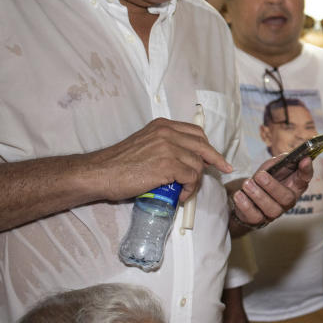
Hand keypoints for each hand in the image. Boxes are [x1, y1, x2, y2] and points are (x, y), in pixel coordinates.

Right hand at [88, 117, 233, 202]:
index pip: (196, 133)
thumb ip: (166, 147)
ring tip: (183, 191)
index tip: (217, 158)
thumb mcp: (145, 145)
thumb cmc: (119, 164)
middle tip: (223, 169)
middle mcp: (167, 133)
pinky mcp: (168, 165)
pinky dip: (189, 189)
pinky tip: (180, 195)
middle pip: (203, 145)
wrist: (99, 173)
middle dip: (216, 159)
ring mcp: (168, 148)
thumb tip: (187, 160)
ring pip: (198, 165)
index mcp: (162, 126)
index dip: (208, 147)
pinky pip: (192, 178)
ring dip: (195, 181)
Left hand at [229, 155, 312, 227]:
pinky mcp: (258, 219)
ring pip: (271, 208)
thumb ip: (281, 161)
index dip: (306, 170)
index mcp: (294, 186)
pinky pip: (254, 216)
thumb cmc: (263, 180)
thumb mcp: (272, 166)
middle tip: (260, 175)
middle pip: (287, 197)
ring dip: (257, 194)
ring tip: (246, 184)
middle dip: (272, 186)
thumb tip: (289, 156)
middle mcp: (287, 201)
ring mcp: (273, 212)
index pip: (305, 178)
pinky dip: (245, 204)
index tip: (305, 159)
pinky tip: (239, 195)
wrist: (246, 196)